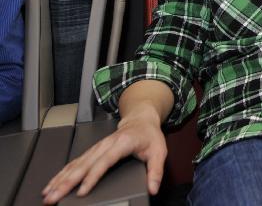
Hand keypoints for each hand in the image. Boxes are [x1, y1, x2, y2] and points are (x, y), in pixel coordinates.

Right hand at [42, 108, 166, 203]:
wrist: (140, 119)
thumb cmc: (149, 135)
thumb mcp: (159, 152)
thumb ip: (156, 171)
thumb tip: (153, 188)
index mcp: (122, 143)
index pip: (104, 162)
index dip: (92, 177)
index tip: (82, 191)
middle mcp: (105, 144)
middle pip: (83, 165)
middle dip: (67, 182)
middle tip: (55, 197)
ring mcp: (96, 147)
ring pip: (75, 164)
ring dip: (60, 179)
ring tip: (48, 194)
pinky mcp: (91, 151)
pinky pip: (74, 163)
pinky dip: (61, 174)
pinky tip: (52, 184)